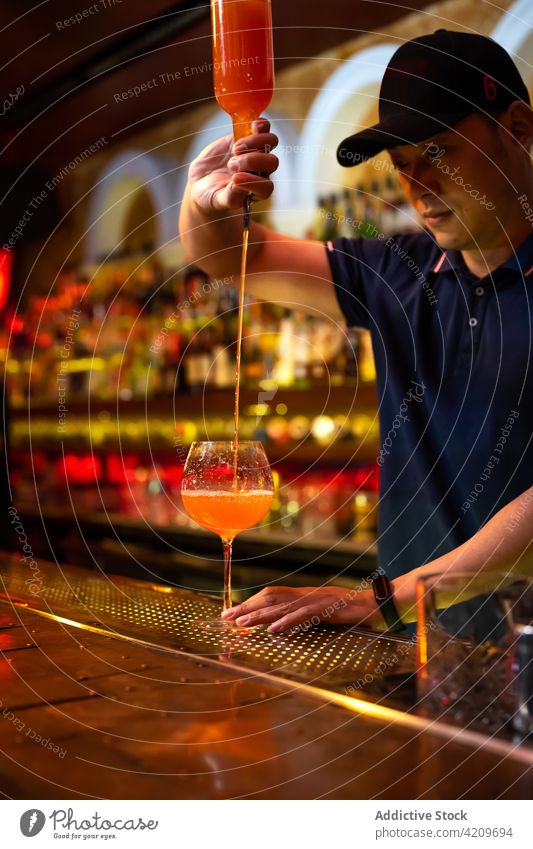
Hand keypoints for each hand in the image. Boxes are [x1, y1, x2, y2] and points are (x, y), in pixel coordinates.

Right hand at [188, 117, 278, 214]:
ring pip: (271, 142)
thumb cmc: (212, 196)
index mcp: (257, 191)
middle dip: (252, 161)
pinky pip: (262, 127)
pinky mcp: (246, 136)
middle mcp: (261, 172)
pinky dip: (260, 124)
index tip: (234, 179)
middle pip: (271, 162)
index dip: (254, 182)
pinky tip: (252, 125)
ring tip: (236, 149)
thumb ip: (230, 196)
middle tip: (231, 164)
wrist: (202, 182)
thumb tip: (238, 182)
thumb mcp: (218, 200)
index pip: (266, 187)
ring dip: (255, 142)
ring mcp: (255, 152)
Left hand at [221, 585, 383, 632]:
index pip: (271, 596)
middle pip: (270, 599)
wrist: (374, 603)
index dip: (251, 603)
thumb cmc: (349, 610)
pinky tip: (274, 629)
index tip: (233, 613)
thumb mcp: (321, 612)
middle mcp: (305, 595)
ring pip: (282, 607)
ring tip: (242, 624)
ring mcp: (315, 600)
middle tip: (226, 618)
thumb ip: (304, 615)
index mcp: (302, 595)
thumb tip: (283, 623)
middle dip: (247, 608)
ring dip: (261, 616)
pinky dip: (288, 622)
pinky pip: (304, 615)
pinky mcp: (326, 609)